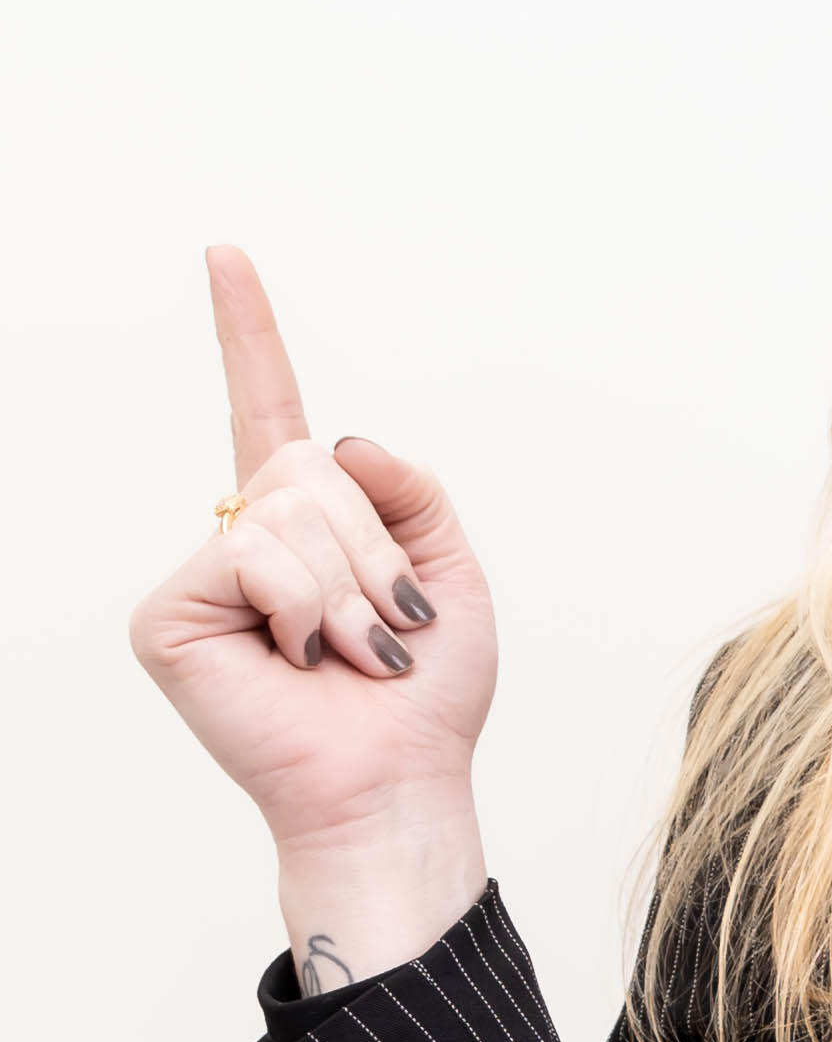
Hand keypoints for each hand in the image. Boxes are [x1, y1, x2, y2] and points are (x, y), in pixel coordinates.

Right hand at [130, 247, 492, 973]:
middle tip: (386, 633)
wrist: (395, 786)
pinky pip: (254, 554)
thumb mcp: (453, 576)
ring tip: (351, 657)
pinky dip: (304, 608)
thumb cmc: (424, 701)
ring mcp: (203, 576)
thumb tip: (342, 442)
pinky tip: (300, 663)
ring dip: (350, 589)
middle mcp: (246, 538)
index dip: (249, 334)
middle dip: (374, 547)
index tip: (226, 256)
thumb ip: (414, 490)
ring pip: (287, 507)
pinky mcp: (168, 614)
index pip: (270, 407)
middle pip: (309, 463)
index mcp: (307, 525)